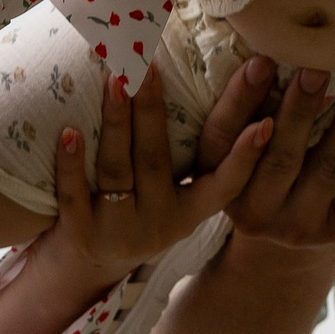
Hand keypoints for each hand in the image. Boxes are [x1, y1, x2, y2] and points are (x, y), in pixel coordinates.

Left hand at [30, 62, 265, 288]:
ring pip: (117, 169)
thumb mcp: (171, 197)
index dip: (245, 157)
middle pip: (156, 160)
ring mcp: (119, 231)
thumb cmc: (137, 210)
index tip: (265, 124)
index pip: (225, 184)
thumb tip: (211, 82)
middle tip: (148, 64)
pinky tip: (69, 132)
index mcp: (191, 212)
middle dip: (151, 109)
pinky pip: (74, 194)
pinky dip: (71, 163)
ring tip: (114, 80)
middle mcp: (160, 224)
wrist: (86, 268)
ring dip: (115, 121)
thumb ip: (189, 159)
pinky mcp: (81, 235)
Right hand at [193, 57, 334, 248]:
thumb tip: (266, 43)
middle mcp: (255, 212)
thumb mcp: (238, 153)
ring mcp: (300, 225)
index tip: (261, 62)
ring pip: (329, 168)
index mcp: (221, 185)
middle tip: (318, 68)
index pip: (222, 140)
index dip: (239, 101)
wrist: (288, 241)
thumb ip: (243, 112)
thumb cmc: (262, 173)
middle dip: (301, 109)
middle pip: (280, 157)